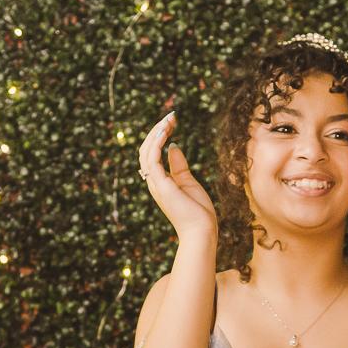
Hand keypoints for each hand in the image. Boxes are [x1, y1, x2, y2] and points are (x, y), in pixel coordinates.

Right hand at [138, 112, 217, 240]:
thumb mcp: (189, 183)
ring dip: (156, 133)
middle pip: (146, 151)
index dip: (158, 137)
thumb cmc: (198, 212)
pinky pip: (152, 160)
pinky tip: (165, 131)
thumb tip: (173, 147)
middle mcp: (154, 182)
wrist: (202, 231)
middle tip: (170, 117)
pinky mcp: (162, 185)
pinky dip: (156, 143)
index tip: (170, 123)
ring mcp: (156, 184)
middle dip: (156, 131)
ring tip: (168, 119)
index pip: (151, 155)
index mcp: (160, 182)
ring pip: (146, 152)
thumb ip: (179, 166)